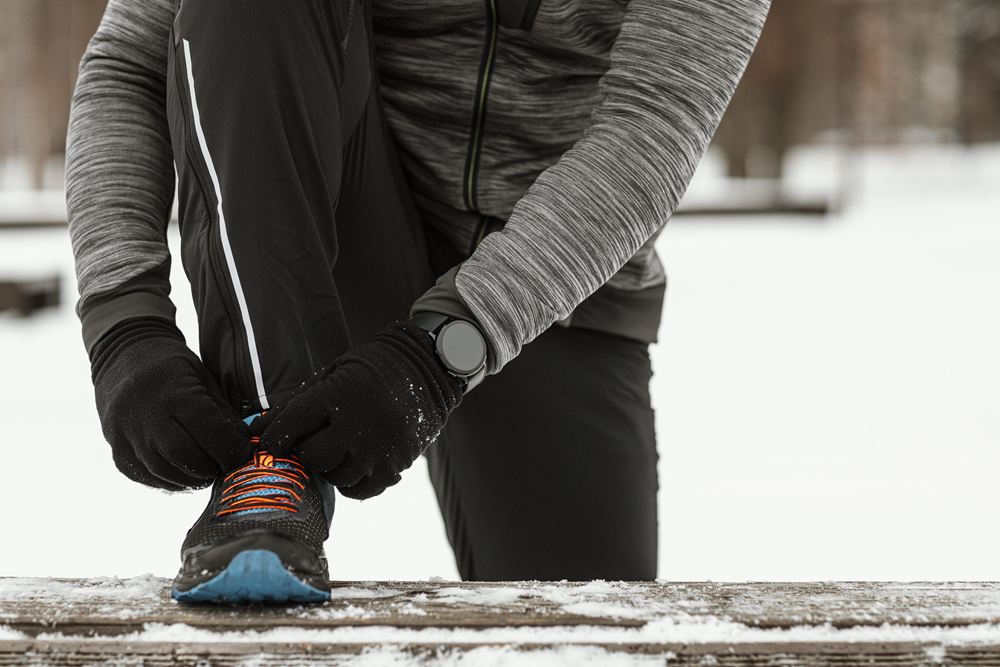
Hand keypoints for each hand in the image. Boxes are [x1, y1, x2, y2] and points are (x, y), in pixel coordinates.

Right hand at [91, 318, 252, 489]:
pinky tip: (183, 473)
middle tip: (224, 466)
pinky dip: (169, 481)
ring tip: (206, 472)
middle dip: (211, 468)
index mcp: (174, 393)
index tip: (243, 453)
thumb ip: (222, 413)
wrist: (123, 354)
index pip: (210, 433)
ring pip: (164, 472)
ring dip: (191, 479)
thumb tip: (242, 445)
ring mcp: (125, 435)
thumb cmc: (173, 366)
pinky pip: (145, 476)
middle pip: (185, 457)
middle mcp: (146, 416)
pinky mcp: (116, 450)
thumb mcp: (204, 378)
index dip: (231, 449)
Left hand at [259, 317, 465, 499]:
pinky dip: (353, 481)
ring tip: (337, 448)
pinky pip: (362, 489)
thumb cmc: (372, 367)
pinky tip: (354, 463)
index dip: (275, 438)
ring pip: (336, 476)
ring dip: (329, 467)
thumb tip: (258, 429)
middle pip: (311, 457)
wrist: (428, 367)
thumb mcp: (332, 373)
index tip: (273, 440)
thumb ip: (296, 403)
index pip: (288, 428)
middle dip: (304, 452)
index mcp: (337, 395)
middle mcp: (358, 424)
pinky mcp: (397, 463)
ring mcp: (380, 447)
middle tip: (310, 441)